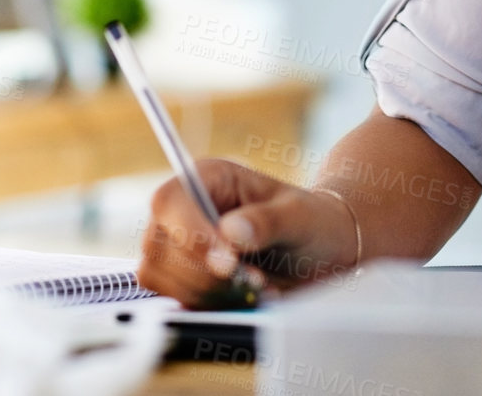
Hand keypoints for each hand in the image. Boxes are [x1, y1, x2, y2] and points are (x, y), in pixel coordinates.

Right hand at [136, 158, 359, 306]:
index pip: (170, 201)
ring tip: (254, 286)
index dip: (189, 234)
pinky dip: (208, 304)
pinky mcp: (182, 275)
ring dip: (206, 291)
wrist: (322, 250)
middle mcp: (186, 207)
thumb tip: (230, 232)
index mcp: (208, 178)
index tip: (227, 263)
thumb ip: (268, 221)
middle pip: (159, 245)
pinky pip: (173, 296)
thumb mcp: (300, 217)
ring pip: (159, 275)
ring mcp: (178, 243)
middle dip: (204, 273)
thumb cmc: (311, 222)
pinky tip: (242, 297)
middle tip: (255, 279)